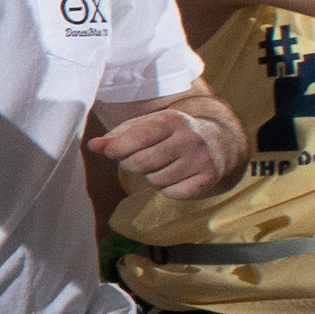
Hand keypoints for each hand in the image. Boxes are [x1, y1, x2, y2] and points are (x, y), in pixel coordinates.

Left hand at [88, 97, 242, 198]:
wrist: (220, 144)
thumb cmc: (173, 135)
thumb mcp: (148, 126)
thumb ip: (118, 136)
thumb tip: (94, 146)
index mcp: (172, 120)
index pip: (137, 137)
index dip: (116, 148)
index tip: (111, 152)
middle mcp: (190, 138)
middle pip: (142, 163)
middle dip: (131, 165)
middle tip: (138, 160)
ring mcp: (201, 159)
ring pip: (156, 180)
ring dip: (152, 177)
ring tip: (164, 165)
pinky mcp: (208, 179)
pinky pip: (171, 193)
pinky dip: (168, 189)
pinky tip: (178, 176)